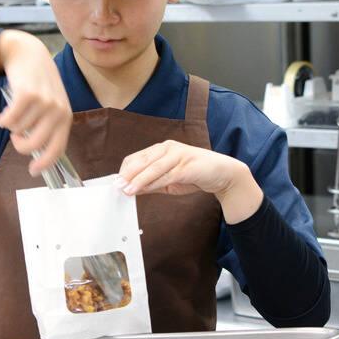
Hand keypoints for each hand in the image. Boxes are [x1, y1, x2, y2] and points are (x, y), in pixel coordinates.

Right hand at [0, 30, 71, 174]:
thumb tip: (37, 154)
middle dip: (20, 145)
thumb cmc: (38, 83)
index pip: (57, 148)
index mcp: (65, 116)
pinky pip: (8, 121)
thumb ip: (47, 126)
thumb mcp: (51, 103)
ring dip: (11, 125)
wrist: (29, 54)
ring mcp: (44, 102)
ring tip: (16, 111)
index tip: (33, 171)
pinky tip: (6, 111)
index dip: (45, 163)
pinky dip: (3, 119)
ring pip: (18, 131)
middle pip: (34, 145)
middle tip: (16, 136)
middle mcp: (58, 111)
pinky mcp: (27, 95)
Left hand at [117, 140, 263, 223]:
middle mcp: (168, 148)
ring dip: (138, 179)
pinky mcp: (187, 165)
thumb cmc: (195, 175)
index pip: (137, 157)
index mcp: (162, 149)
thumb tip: (132, 189)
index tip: (116, 182)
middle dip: (128, 175)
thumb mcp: (169, 181)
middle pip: (142, 160)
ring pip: (153, 167)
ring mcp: (178, 155)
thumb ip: (152, 183)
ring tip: (127, 190)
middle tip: (117, 187)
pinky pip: (167, 175)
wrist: (222, 175)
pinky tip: (145, 189)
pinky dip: (153, 182)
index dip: (125, 170)